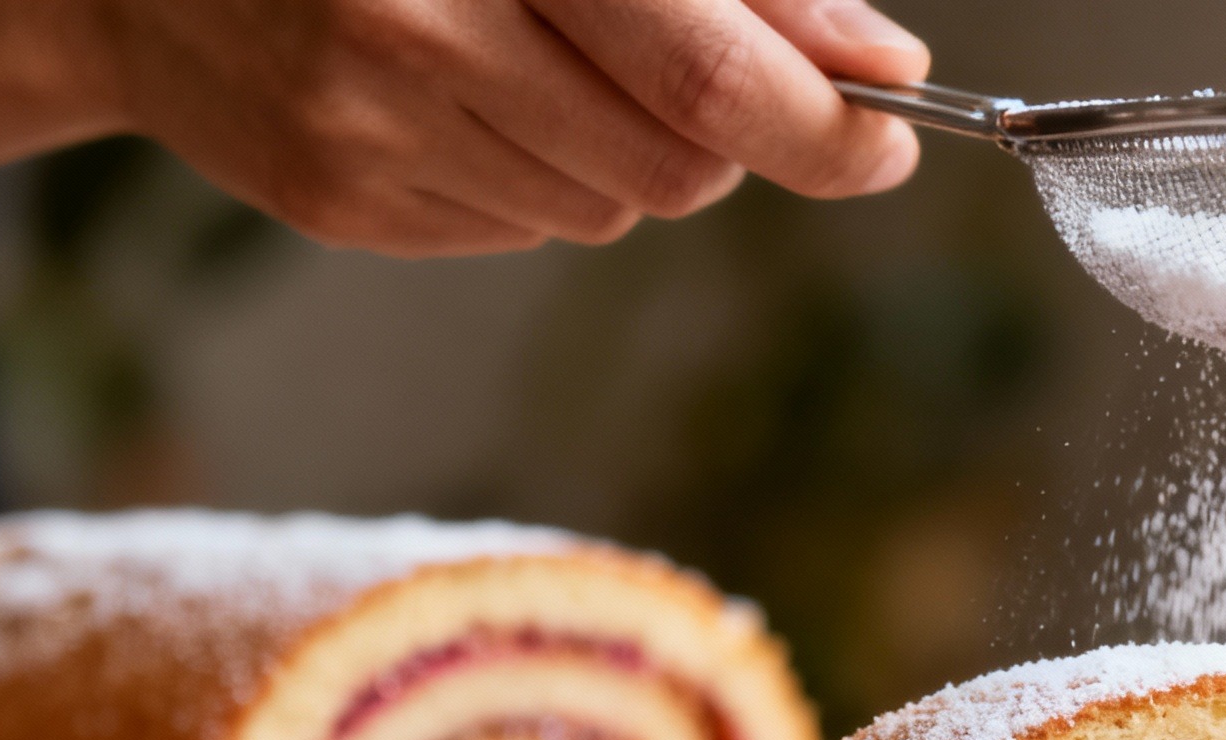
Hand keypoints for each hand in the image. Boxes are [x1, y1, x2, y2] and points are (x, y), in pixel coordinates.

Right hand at [0, 0, 930, 256]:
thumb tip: (883, 65)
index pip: (714, 77)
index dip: (825, 129)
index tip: (887, 145)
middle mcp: (427, 24)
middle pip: (677, 168)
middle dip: (720, 138)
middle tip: (682, 73)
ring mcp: (371, 123)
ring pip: (608, 212)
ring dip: (623, 156)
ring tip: (537, 62)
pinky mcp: (339, 200)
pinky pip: (519, 229)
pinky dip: (533, 178)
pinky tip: (463, 98)